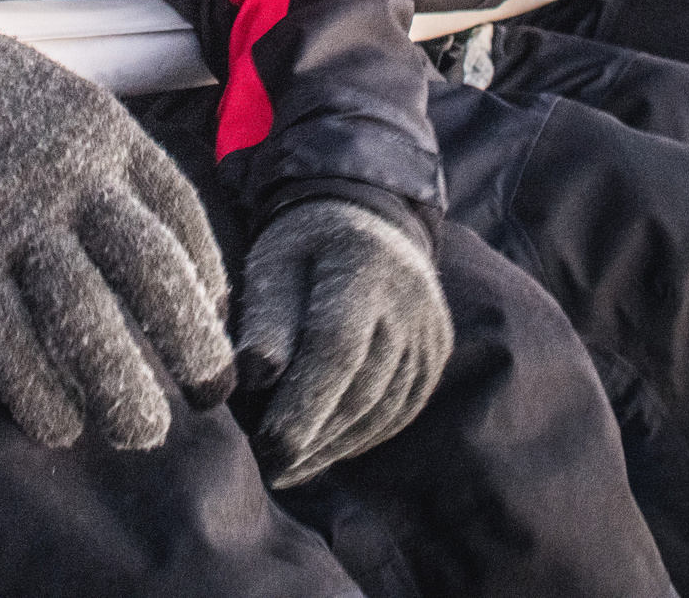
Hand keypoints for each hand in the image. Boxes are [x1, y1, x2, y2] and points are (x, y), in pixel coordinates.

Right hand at [0, 11, 234, 449]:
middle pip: (151, 269)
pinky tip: (58, 424)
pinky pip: (6, 336)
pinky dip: (36, 389)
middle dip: (191, 341)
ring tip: (143, 430)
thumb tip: (166, 252)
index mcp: (111, 135)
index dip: (209, 274)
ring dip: (120, 384)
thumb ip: (116, 170)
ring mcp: (16, 220)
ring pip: (85, 316)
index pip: (183, 214)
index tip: (216, 318)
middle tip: (209, 392)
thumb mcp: (73, 106)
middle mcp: (75, 179)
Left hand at [236, 199, 451, 488]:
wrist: (370, 222)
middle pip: (362, 386)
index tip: (266, 446)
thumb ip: (265, 317)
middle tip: (270, 467)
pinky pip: (400, 408)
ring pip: (383, 406)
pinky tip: (326, 448)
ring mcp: (429, 329)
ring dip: (334, 444)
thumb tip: (254, 376)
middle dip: (312, 436)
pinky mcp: (434, 353)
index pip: (336, 347)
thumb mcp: (274, 262)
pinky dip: (361, 435)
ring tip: (289, 467)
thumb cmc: (305, 246)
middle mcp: (408, 299)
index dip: (303, 404)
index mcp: (362, 264)